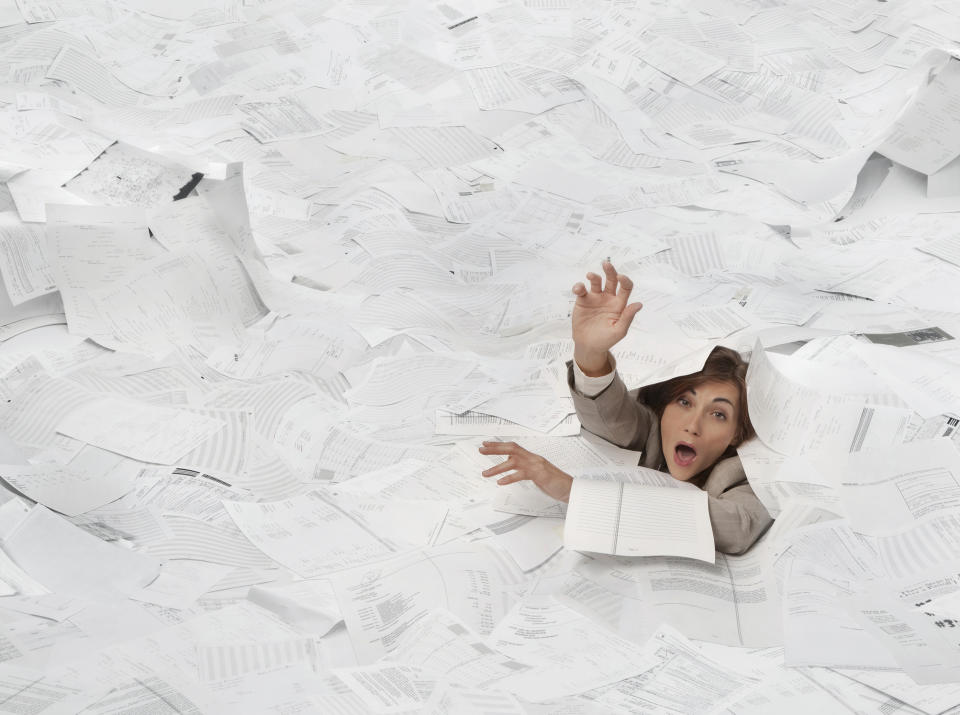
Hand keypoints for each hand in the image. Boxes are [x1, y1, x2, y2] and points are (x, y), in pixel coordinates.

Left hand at [478, 441, 572, 502]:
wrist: (571, 489)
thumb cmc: (556, 482)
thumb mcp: (538, 473)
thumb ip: (525, 468)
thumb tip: (511, 464)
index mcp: (532, 458)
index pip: (513, 447)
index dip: (499, 445)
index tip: (486, 444)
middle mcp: (534, 459)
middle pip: (511, 449)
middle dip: (495, 449)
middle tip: (481, 450)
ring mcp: (537, 466)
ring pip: (513, 461)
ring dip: (497, 467)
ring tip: (485, 473)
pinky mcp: (540, 475)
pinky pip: (522, 474)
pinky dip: (510, 477)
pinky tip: (500, 482)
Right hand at [571, 260, 642, 375]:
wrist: (588, 346)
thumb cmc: (606, 340)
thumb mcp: (619, 331)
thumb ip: (627, 317)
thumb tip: (639, 304)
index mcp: (619, 304)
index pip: (626, 288)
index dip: (625, 280)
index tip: (621, 277)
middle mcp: (608, 298)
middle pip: (611, 280)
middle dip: (610, 271)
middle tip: (606, 264)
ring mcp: (595, 299)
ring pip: (596, 282)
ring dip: (594, 276)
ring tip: (591, 276)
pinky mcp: (583, 301)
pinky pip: (581, 290)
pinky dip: (579, 286)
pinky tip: (579, 289)